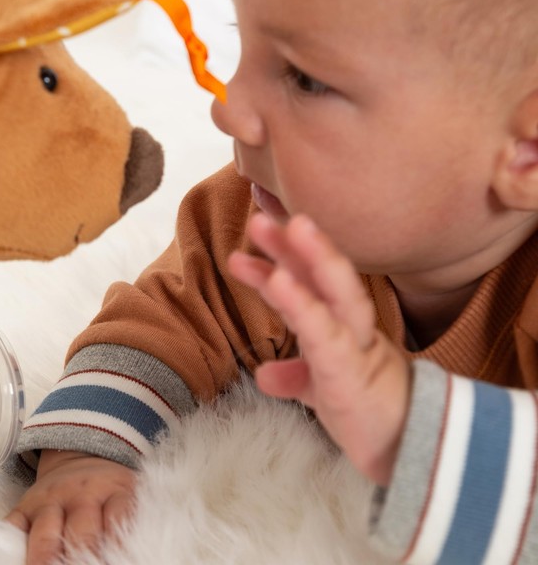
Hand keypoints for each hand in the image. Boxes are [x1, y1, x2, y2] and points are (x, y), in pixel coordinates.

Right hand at [6, 450, 136, 564]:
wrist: (81, 458)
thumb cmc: (108, 493)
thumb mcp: (126, 498)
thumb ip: (129, 523)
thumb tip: (141, 554)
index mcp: (114, 492)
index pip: (118, 519)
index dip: (117, 547)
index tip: (115, 563)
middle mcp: (82, 494)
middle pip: (82, 532)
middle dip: (79, 561)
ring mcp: (49, 499)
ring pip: (45, 532)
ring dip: (45, 560)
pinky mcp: (23, 506)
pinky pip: (12, 527)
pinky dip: (10, 548)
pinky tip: (14, 560)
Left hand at [228, 212, 410, 485]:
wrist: (415, 455)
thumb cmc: (370, 414)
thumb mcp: (325, 389)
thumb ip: (297, 376)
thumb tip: (264, 374)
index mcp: (343, 327)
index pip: (312, 285)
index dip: (286, 257)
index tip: (258, 232)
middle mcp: (352, 328)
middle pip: (326, 278)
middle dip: (296, 246)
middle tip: (261, 219)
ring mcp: (357, 348)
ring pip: (337, 296)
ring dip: (309, 259)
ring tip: (279, 228)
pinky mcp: (353, 374)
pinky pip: (327, 336)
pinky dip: (303, 306)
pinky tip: (280, 281)